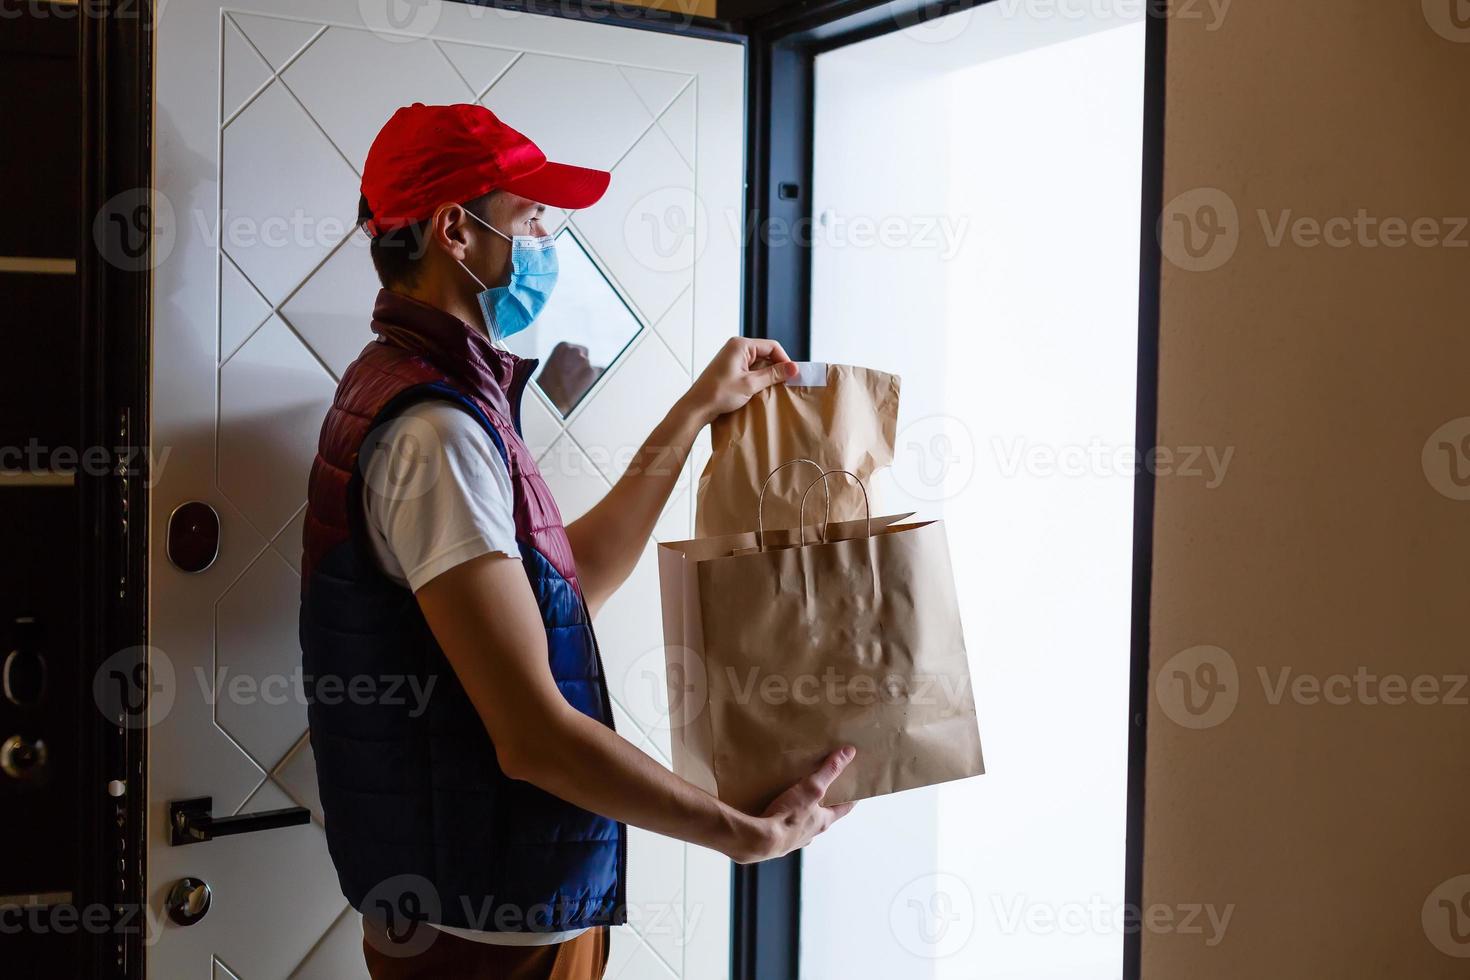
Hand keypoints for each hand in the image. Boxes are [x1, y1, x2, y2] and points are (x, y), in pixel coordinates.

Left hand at [681, 337, 797, 426]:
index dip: (784, 360)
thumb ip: (773, 374)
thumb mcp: (750, 384)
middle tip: (785, 384)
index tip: (792, 376)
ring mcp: (732, 358)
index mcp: (741, 345)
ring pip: (759, 363)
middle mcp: (736, 348)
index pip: (772, 346)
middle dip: (776, 368)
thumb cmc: (718, 393)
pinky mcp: (730, 369)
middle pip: (766, 354)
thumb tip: (794, 368)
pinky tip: (761, 391)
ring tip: (774, 389)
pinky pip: (750, 370)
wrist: (696, 407)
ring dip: (767, 375)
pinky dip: (758, 379)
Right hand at [735, 747, 856, 863]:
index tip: (855, 789)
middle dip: (823, 802)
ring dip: (802, 810)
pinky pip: (783, 825)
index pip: (844, 808)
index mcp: (823, 821)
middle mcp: (811, 832)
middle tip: (821, 787)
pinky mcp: (776, 840)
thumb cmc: (789, 816)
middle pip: (823, 815)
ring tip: (795, 795)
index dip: (851, 797)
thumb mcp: (812, 788)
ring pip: (803, 821)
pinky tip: (775, 808)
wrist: (760, 841)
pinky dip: (783, 816)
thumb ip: (829, 771)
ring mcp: (794, 838)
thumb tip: (849, 753)